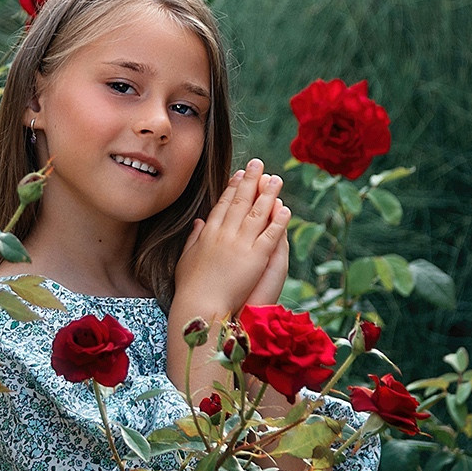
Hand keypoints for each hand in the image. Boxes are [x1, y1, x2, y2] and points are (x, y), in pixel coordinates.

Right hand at [172, 159, 291, 325]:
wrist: (200, 306)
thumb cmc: (190, 289)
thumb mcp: (185, 260)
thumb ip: (193, 238)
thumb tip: (198, 222)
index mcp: (208, 234)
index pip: (223, 204)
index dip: (233, 187)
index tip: (239, 173)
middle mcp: (225, 234)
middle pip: (241, 202)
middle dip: (251, 181)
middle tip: (259, 164)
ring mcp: (241, 244)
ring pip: (258, 213)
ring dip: (269, 194)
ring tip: (277, 179)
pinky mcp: (256, 257)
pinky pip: (271, 234)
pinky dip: (279, 221)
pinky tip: (286, 208)